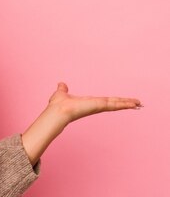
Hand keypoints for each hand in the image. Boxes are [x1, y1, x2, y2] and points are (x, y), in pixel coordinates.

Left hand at [22, 82, 141, 164]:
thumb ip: (63, 89)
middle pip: (114, 103)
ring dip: (128, 103)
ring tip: (139, 104)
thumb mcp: (62, 93)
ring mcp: (98, 106)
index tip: (123, 101)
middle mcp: (95, 105)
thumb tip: (61, 84)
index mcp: (89, 102)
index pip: (105, 101)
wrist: (57, 111)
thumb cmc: (58, 105)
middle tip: (137, 103)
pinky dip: (124, 104)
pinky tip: (133, 104)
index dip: (114, 101)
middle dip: (125, 103)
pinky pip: (114, 104)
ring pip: (116, 104)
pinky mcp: (99, 106)